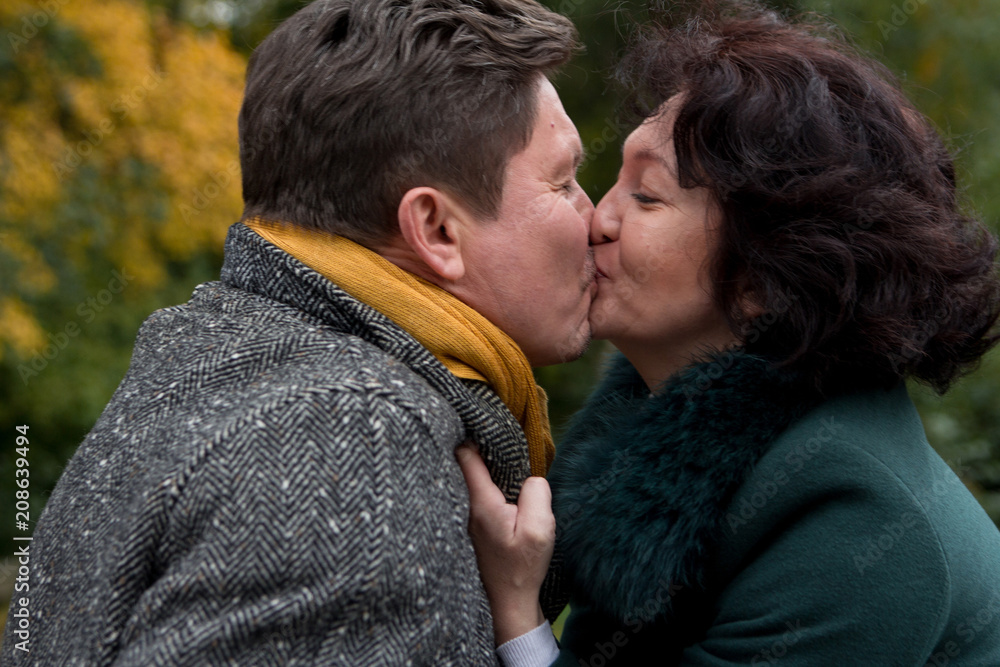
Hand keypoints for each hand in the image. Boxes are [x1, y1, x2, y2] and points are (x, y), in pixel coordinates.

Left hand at [456, 444, 554, 645]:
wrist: (508, 603)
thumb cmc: (522, 568)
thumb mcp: (540, 529)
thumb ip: (536, 494)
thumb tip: (531, 477)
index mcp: (482, 503)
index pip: (465, 456)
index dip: (473, 435)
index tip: (485, 423)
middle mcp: (468, 508)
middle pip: (465, 465)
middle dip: (479, 448)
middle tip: (495, 434)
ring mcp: (469, 519)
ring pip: (471, 482)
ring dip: (485, 469)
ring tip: (502, 458)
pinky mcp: (475, 529)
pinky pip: (477, 496)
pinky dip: (487, 486)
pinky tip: (504, 488)